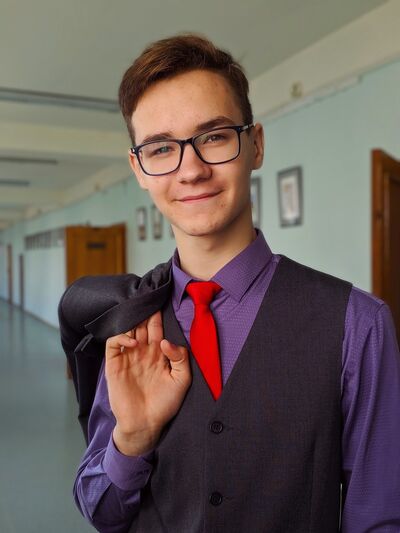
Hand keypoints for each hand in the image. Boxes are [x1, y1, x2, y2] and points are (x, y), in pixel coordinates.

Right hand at [105, 311, 190, 455]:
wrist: (146, 424)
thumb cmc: (166, 404)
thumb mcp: (181, 380)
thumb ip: (180, 358)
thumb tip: (165, 341)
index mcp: (158, 353)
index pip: (156, 327)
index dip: (158, 314)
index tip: (161, 300)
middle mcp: (142, 351)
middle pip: (142, 324)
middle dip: (144, 312)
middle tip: (148, 299)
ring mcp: (128, 357)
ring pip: (127, 330)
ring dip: (132, 322)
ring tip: (139, 318)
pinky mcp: (114, 364)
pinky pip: (114, 343)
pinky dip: (121, 338)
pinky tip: (132, 343)